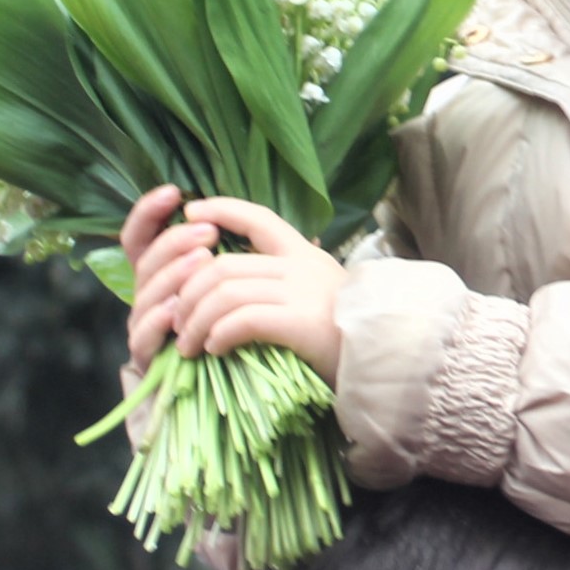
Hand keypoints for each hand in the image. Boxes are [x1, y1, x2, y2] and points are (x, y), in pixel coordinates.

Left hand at [121, 190, 344, 382]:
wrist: (394, 359)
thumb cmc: (354, 336)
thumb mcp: (325, 295)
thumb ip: (291, 285)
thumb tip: (247, 288)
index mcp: (305, 254)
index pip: (257, 217)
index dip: (221, 210)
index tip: (191, 215)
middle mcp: (301, 265)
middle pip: (223, 264)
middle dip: (188, 292)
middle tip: (176, 320)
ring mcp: (301, 292)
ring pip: (225, 291)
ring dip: (196, 319)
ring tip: (188, 344)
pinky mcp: (300, 322)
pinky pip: (243, 319)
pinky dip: (219, 333)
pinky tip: (214, 349)